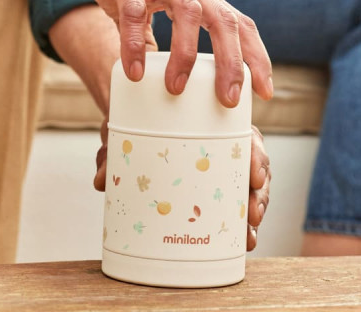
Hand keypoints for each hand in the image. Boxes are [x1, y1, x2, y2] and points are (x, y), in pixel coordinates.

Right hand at [49, 0, 272, 107]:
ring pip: (187, 12)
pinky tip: (132, 70)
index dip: (255, 55)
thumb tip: (151, 74)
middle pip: (222, 19)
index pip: (236, 21)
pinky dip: (135, 41)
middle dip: (233, 61)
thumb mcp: (141, 1)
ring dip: (186, 53)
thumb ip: (150, 33)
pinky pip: (134, 10)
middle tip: (230, 100)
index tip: (265, 90)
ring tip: (176, 89)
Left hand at [94, 122, 270, 253]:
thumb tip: (101, 181)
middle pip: (255, 166)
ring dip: (255, 212)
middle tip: (253, 214)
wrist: (132, 122)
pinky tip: (244, 240)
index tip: (255, 175)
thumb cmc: (136, 120)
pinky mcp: (216, 187)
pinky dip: (243, 223)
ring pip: (251, 188)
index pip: (247, 135)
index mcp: (213, 122)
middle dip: (259, 194)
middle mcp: (224, 143)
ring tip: (249, 237)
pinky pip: (237, 204)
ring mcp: (223, 166)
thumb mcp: (126, 129)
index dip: (256, 156)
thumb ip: (113, 151)